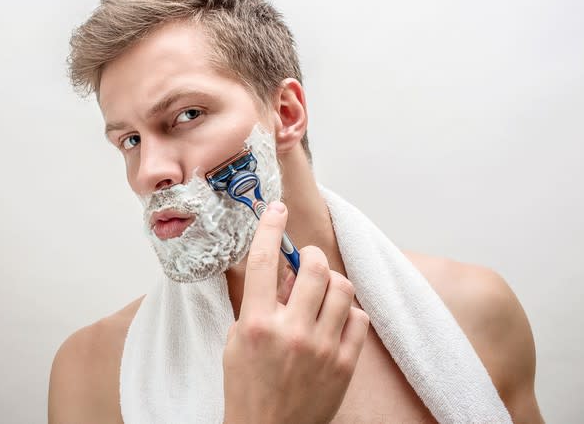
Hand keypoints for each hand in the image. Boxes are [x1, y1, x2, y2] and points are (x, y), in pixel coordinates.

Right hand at [222, 201, 369, 423]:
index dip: (271, 228)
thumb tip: (283, 272)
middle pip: (314, 268)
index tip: (276, 209)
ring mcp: (321, 348)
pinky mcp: (344, 364)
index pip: (264, 262)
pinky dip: (348, 312)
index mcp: (256, 324)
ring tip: (322, 293)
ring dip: (331, 282)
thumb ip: (258, 303)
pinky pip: (359, 318)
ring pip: (342, 288)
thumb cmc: (247, 386)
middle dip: (311, 256)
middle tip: (306, 261)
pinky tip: (335, 320)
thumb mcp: (236, 340)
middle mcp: (290, 332)